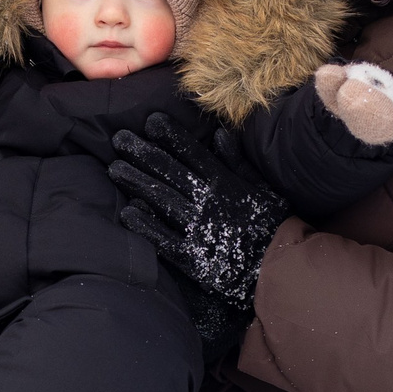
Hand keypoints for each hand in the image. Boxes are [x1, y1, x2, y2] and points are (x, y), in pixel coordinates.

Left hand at [109, 113, 291, 314]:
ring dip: (136, 182)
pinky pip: (163, 238)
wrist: (278, 270)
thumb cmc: (271, 225)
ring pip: (161, 200)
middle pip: (170, 172)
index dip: (172, 136)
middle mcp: (208, 202)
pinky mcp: (191, 257)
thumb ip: (239, 162)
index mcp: (226, 183)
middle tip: (119, 138)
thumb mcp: (263, 188)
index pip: (194, 153)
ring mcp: (198, 229)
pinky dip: (145, 225)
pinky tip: (127, 213)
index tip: (151, 121)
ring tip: (114, 168)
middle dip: (143, 153)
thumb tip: (219, 134)